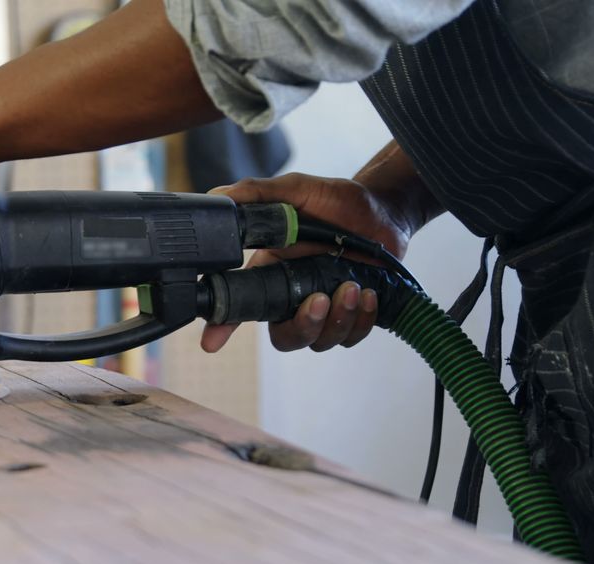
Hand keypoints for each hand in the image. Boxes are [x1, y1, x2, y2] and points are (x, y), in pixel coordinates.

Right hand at [202, 173, 415, 352]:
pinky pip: (351, 337)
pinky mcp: (353, 314)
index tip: (212, 342)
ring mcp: (324, 308)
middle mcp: (294, 296)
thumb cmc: (335, 200)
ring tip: (353, 288)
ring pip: (319, 341)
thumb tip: (220, 194)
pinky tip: (368, 295)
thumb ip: (258, 193)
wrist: (382, 208)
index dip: (223, 326)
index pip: (240, 304)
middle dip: (302, 326)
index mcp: (271, 271)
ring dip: (337, 320)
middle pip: (284, 337)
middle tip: (319, 299)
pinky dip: (361, 321)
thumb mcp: (295, 190)